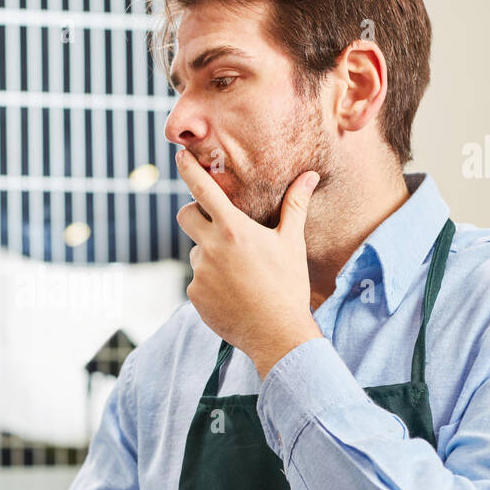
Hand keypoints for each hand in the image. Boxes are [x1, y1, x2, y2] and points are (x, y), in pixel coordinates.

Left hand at [174, 148, 324, 379]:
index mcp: (233, 230)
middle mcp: (210, 248)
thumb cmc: (288, 285)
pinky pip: (197, 279)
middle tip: (214, 223)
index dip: (188, 169)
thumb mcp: (292, 243)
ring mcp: (199, 273)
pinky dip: (211, 282)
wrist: (277, 334)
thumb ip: (295, 206)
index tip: (179, 155)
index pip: (202, 190)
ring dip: (211, 255)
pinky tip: (233, 293)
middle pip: (185, 216)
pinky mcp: (193, 295)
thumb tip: (309, 175)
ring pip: (196, 251)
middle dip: (194, 213)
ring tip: (240, 275)